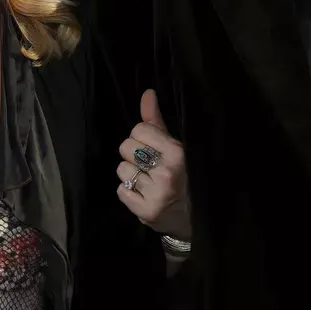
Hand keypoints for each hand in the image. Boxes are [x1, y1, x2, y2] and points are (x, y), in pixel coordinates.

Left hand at [117, 90, 190, 239]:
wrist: (190, 216)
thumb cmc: (181, 175)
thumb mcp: (173, 146)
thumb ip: (156, 121)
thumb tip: (147, 93)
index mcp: (177, 152)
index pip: (139, 129)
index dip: (141, 137)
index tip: (151, 148)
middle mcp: (167, 171)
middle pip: (126, 147)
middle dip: (133, 155)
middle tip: (147, 165)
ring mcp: (156, 193)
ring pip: (122, 170)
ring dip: (130, 175)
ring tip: (146, 181)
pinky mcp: (145, 211)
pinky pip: (120, 190)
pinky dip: (128, 192)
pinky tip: (142, 194)